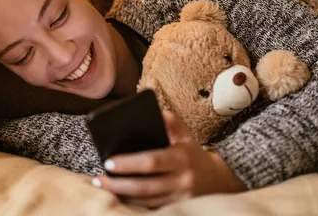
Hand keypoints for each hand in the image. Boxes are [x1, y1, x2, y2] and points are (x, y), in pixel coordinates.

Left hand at [92, 111, 244, 207]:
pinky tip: (117, 195)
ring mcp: (180, 198)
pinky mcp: (177, 208)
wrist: (218, 181)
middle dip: (118, 183)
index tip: (108, 162)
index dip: (128, 163)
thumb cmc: (192, 153)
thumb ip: (170, 121)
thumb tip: (152, 111)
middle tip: (99, 178)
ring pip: (145, 200)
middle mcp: (182, 180)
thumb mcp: (185, 135)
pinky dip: (132, 203)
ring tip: (102, 186)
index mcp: (181, 157)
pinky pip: (150, 208)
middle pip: (145, 186)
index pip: (151, 161)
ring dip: (122, 194)